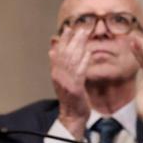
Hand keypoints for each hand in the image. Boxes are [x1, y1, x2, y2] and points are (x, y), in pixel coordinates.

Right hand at [49, 25, 91, 139]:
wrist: (71, 116)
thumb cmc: (71, 98)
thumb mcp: (62, 79)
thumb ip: (59, 65)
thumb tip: (52, 49)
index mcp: (55, 72)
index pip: (57, 52)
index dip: (63, 39)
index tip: (68, 28)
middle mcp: (58, 75)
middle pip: (64, 53)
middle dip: (72, 39)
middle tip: (80, 27)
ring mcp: (65, 82)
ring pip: (71, 59)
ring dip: (78, 45)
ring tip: (85, 35)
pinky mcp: (74, 88)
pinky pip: (80, 71)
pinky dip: (84, 61)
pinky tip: (89, 52)